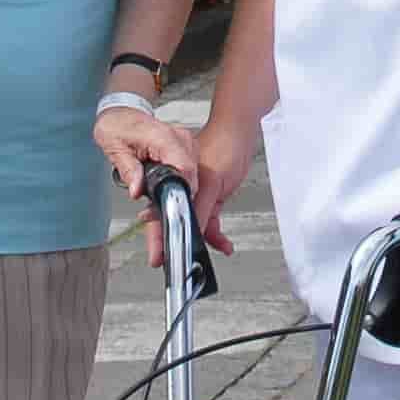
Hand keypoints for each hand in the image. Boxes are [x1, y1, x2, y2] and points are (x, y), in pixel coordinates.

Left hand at [93, 100, 202, 205]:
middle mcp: (180, 138)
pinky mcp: (186, 147)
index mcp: (164, 137)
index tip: (164, 204)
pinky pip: (189, 171)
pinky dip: (177, 181)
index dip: (177, 190)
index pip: (184, 168)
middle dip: (173, 195)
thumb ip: (128, 170)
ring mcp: (186, 142)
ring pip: (192, 176)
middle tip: (151, 207)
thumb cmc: (118, 126)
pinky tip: (162, 185)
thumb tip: (136, 189)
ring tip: (153, 196)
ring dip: (175, 189)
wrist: (121, 114)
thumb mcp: (116, 149)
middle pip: (190, 176)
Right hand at [143, 107, 257, 273]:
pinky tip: (224, 244)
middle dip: (178, 244)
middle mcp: (184, 190)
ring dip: (204, 241)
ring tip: (209, 257)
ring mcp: (198, 195)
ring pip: (196, 225)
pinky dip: (217, 233)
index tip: (158, 256)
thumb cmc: (223, 146)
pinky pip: (211, 220)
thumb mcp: (212, 182)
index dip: (158, 236)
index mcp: (175, 182)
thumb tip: (195, 230)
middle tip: (176, 264)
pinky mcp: (212, 197)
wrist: (241, 134)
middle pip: (177, 222)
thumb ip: (201, 206)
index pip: (162, 213)